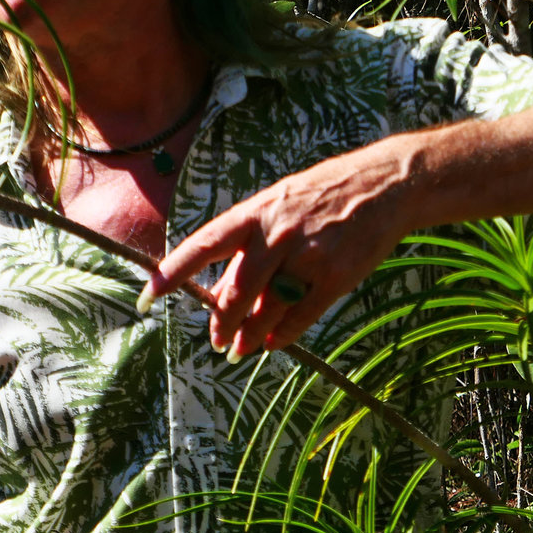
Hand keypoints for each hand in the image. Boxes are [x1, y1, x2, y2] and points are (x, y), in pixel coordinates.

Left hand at [145, 138, 420, 357]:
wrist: (384, 183)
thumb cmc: (321, 196)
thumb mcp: (277, 205)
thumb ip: (250, 245)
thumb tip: (223, 293)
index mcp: (254, 213)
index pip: (203, 245)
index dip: (173, 272)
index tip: (148, 296)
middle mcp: (276, 233)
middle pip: (236, 290)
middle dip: (221, 321)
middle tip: (217, 340)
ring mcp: (308, 255)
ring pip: (267, 308)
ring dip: (249, 335)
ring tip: (241, 348)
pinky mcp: (336, 275)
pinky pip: (301, 315)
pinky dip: (283, 334)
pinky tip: (274, 343)